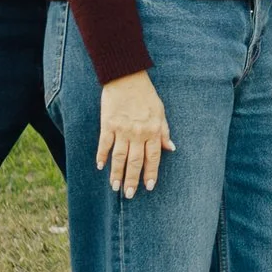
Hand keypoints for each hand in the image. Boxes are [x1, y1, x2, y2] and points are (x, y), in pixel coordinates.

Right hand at [96, 70, 173, 196]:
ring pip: (119, 157)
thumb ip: (164, 131)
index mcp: (152, 131)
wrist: (126, 77)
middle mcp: (138, 133)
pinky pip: (104, 144)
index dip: (151, 173)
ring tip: (115, 187)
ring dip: (117, 174)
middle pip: (135, 162)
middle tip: (129, 195)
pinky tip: (100, 167)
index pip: (153, 158)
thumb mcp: (160, 112)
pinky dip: (102, 156)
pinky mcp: (108, 124)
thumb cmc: (146, 95)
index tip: (148, 187)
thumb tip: (171, 148)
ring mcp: (122, 130)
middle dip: (132, 180)